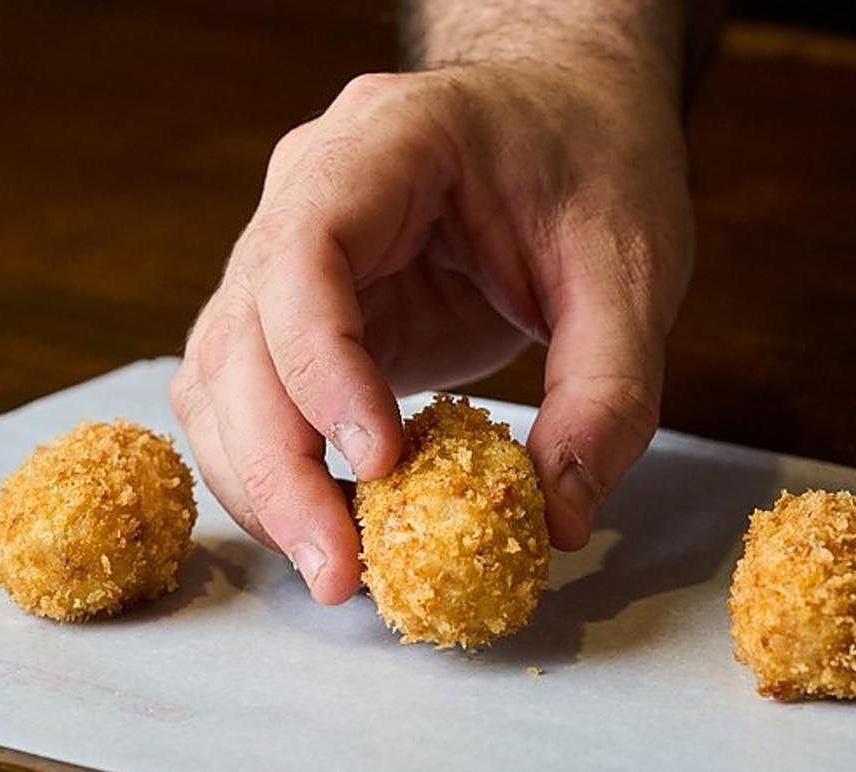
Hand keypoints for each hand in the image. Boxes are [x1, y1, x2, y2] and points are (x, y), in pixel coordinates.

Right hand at [170, 60, 693, 603]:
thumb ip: (607, 392)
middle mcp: (308, 190)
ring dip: (263, 482)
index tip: (380, 464)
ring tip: (335, 567)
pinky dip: (280, 468)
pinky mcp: (308, 315)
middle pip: (240, 334)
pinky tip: (334, 522)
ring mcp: (292, 252)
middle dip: (279, 466)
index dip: (323, 366)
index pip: (305, 250)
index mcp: (386, 141)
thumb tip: (558, 522)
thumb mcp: (633, 268)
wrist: (572, 115)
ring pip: (222, 377)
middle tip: (340, 572)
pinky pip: (256, 397)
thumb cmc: (598, 165)